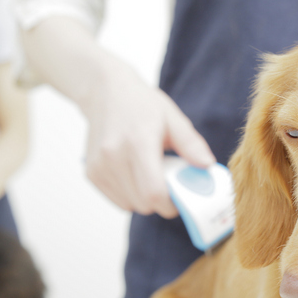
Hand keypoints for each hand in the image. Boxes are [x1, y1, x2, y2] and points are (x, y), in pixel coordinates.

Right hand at [82, 61, 214, 218]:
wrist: (105, 92)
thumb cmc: (140, 104)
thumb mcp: (173, 118)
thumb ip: (191, 144)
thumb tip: (207, 165)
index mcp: (138, 142)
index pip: (154, 193)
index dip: (171, 204)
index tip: (181, 197)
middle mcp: (113, 156)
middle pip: (143, 203)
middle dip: (160, 201)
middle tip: (168, 182)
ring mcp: (99, 167)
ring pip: (130, 205)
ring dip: (144, 199)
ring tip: (149, 174)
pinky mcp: (91, 173)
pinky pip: (117, 200)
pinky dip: (130, 195)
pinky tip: (134, 174)